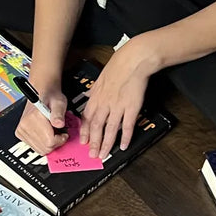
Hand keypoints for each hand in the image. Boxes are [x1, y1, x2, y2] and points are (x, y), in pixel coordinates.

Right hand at [15, 89, 68, 154]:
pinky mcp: (20, 134)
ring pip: (40, 150)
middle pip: (44, 148)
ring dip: (49, 144)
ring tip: (52, 131)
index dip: (60, 140)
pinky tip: (46, 133)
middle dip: (55, 143)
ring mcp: (21, 130)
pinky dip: (43, 143)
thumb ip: (59, 113)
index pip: (49, 142)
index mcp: (34, 117)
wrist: (42, 93)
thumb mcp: (59, 102)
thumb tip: (58, 124)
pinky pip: (35, 147)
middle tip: (59, 132)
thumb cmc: (51, 97)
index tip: (64, 133)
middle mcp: (25, 125)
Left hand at [82, 37, 158, 159]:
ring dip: (105, 144)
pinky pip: (127, 126)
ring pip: (109, 129)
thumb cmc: (118, 66)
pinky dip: (125, 137)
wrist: (133, 60)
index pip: (87, 118)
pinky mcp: (131, 107)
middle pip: (96, 127)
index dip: (84, 132)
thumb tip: (89, 96)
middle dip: (92, 142)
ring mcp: (118, 106)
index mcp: (96, 97)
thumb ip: (95, 91)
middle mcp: (104, 104)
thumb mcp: (100, 79)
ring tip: (103, 155)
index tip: (82, 141)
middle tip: (91, 155)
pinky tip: (123, 146)